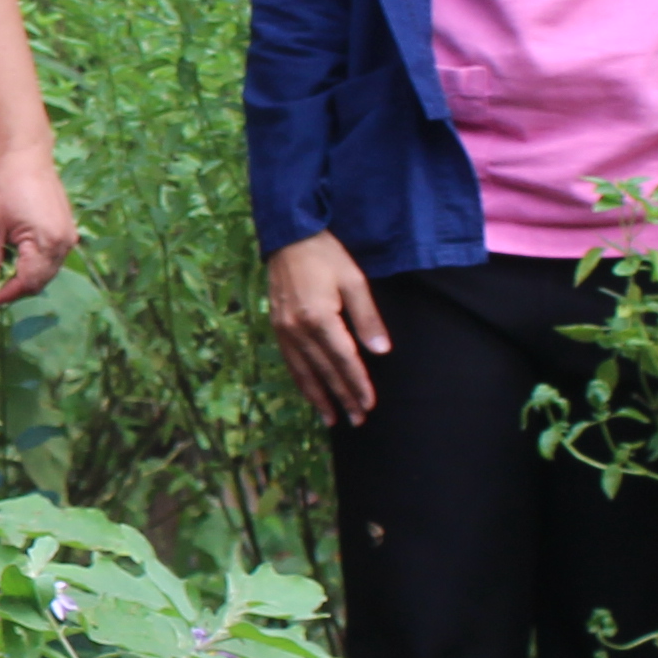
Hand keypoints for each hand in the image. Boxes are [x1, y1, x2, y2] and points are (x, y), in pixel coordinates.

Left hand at [0, 146, 77, 304]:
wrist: (26, 154)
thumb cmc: (5, 185)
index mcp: (48, 243)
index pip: (26, 283)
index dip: (3, 296)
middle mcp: (64, 244)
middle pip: (38, 281)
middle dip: (13, 289)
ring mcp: (68, 237)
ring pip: (45, 272)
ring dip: (22, 278)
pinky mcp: (66, 230)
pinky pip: (50, 258)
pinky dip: (32, 265)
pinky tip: (13, 261)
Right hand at [265, 229, 389, 423]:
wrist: (289, 237)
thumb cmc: (327, 256)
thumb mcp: (354, 281)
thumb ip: (367, 318)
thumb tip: (381, 351)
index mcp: (319, 317)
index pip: (344, 360)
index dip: (357, 384)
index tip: (369, 404)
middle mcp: (297, 328)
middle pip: (324, 371)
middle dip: (342, 397)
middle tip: (358, 420)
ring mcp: (283, 329)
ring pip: (303, 372)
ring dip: (319, 397)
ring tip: (333, 419)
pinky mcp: (277, 326)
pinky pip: (290, 362)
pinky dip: (302, 381)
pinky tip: (311, 393)